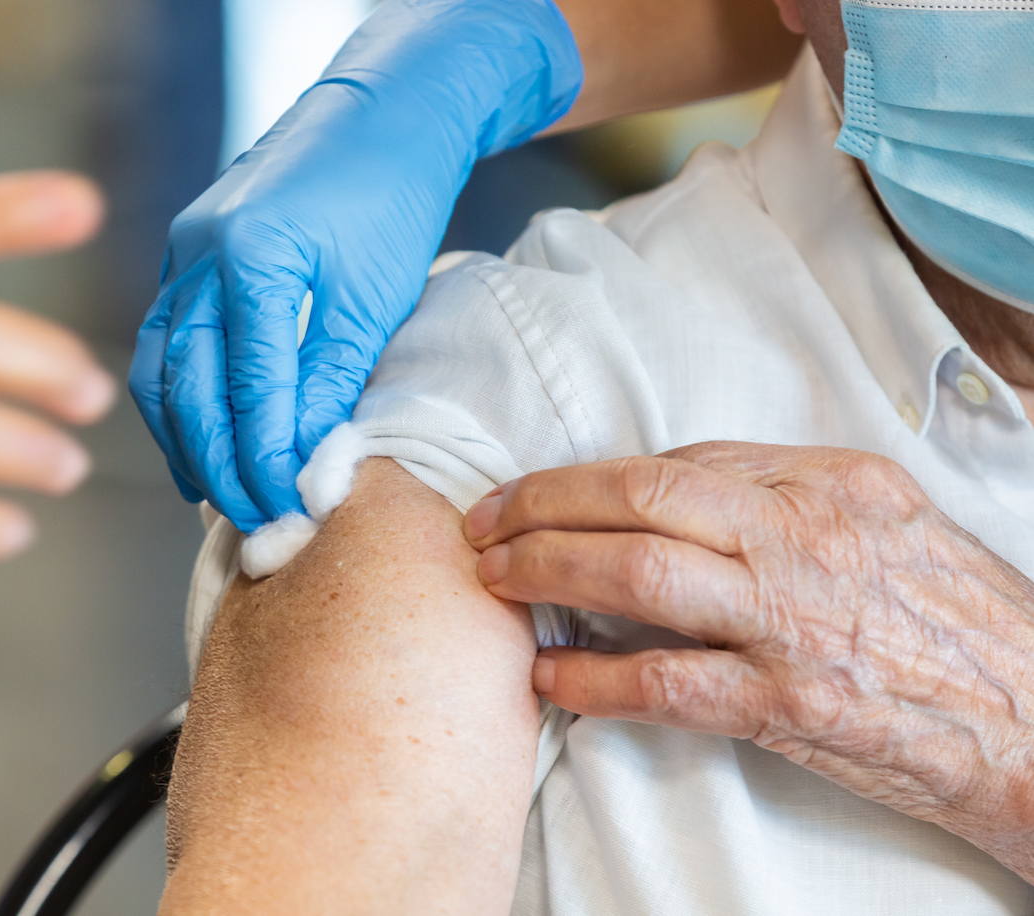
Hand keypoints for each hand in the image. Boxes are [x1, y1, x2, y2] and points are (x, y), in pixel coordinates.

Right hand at [130, 0, 580, 531]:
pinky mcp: (183, 253)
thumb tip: (299, 458)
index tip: (289, 506)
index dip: (266, 459)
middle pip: (190, 388)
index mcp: (251, 256)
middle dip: (220, 464)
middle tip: (256, 516)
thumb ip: (330, 377)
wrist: (381, 114)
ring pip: (160, 370)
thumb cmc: (390, 194)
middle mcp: (199, 252)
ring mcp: (181, 249)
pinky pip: (163, 343)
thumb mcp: (375, 294)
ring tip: (219, 495)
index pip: (249, 390)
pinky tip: (195, 444)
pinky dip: (176, 402)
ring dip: (184, 441)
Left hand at [463, 442, 1033, 878]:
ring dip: (547, 568)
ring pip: (639, 570)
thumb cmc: (954, 617)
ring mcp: (793, 618)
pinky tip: (549, 674)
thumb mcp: (883, 521)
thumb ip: (784, 496)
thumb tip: (677, 488)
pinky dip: (594, 677)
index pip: (676, 462)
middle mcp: (803, 536)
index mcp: (826, 483)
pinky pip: (667, 683)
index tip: (536, 491)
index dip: (587, 477)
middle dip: (543, 503)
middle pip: (640, 496)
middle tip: (483, 522)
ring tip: (494, 578)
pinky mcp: (790, 703)